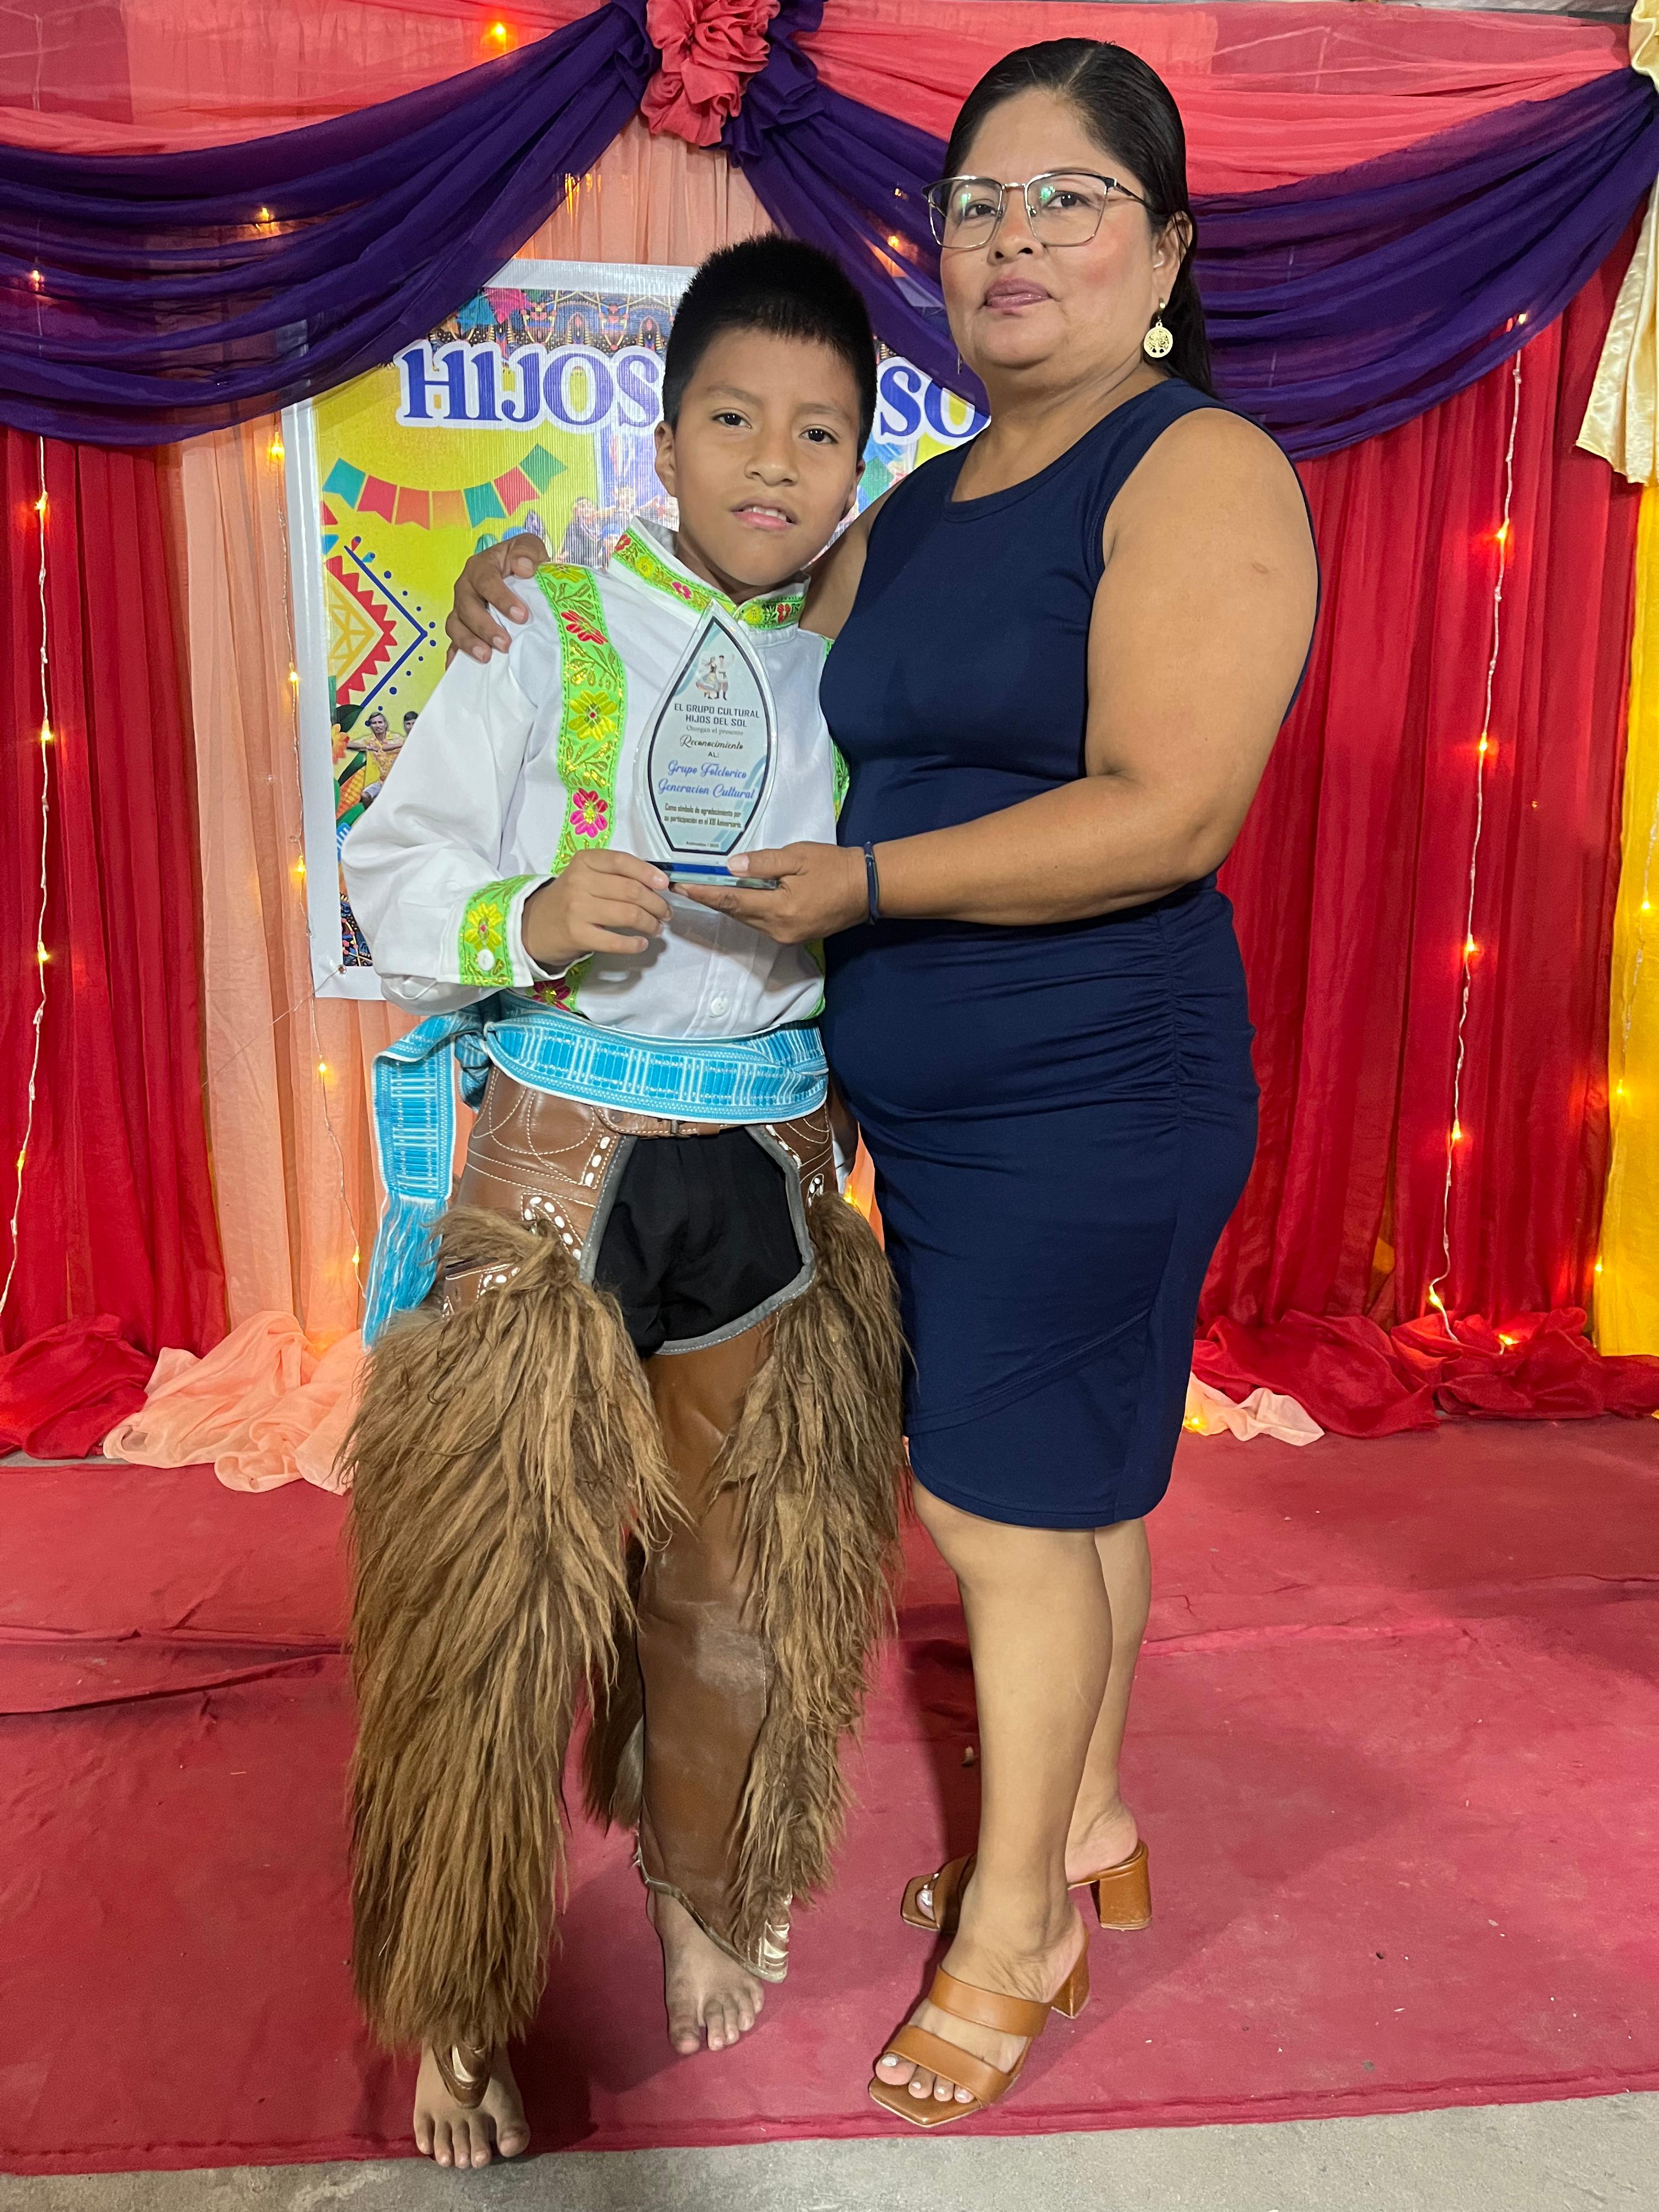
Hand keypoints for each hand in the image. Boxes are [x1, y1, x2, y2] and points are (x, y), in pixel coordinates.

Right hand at [444, 531, 548, 664]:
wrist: (519, 575)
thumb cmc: (522, 562)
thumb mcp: (529, 547)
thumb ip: (527, 551)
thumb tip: (523, 567)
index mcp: (481, 567)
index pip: (486, 581)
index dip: (501, 598)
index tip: (522, 616)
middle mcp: (466, 588)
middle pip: (466, 607)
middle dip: (485, 626)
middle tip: (505, 643)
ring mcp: (461, 610)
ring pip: (455, 626)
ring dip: (468, 642)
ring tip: (486, 658)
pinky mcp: (462, 628)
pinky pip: (452, 643)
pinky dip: (454, 656)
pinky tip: (457, 669)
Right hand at [521, 851, 669, 970]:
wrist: (534, 924)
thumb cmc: (568, 899)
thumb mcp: (585, 876)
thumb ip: (614, 875)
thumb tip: (657, 884)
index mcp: (584, 861)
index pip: (622, 862)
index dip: (648, 873)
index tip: (665, 884)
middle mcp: (580, 881)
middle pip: (631, 890)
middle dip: (656, 903)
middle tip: (665, 912)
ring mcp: (577, 909)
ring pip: (628, 914)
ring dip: (650, 923)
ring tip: (656, 927)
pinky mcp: (577, 935)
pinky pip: (615, 941)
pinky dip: (634, 944)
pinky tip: (641, 944)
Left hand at [682, 844, 866, 944]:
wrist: (868, 888)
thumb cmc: (834, 867)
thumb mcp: (798, 857)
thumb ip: (763, 863)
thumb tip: (731, 867)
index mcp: (780, 909)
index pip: (732, 902)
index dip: (704, 894)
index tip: (680, 886)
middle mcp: (779, 929)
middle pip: (736, 914)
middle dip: (711, 899)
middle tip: (685, 885)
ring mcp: (786, 936)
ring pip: (747, 920)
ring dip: (728, 906)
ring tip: (705, 889)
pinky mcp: (793, 936)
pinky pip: (761, 923)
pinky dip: (747, 910)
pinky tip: (738, 897)